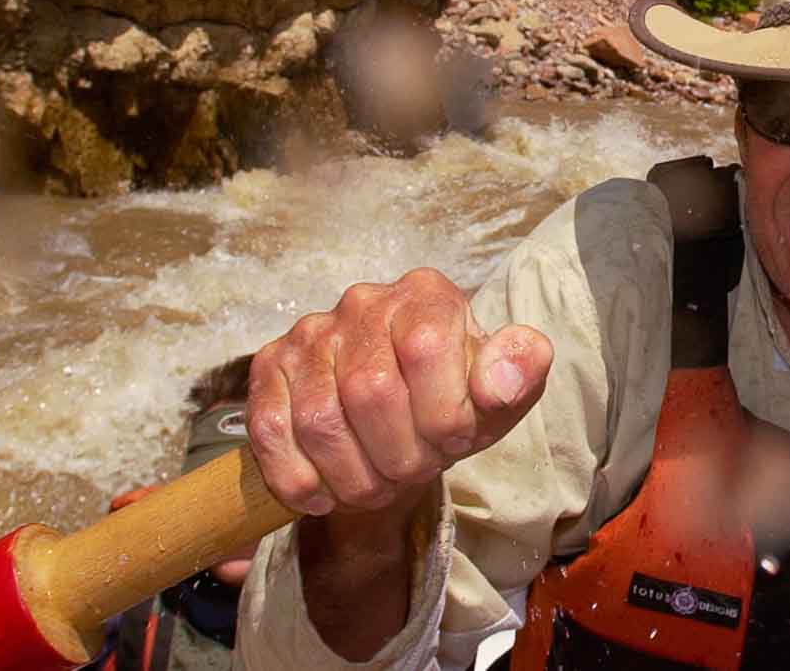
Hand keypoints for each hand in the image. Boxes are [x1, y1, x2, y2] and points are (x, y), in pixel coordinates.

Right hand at [245, 268, 551, 521]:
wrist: (402, 416)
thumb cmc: (454, 399)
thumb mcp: (501, 391)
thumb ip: (520, 373)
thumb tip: (501, 379)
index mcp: (427, 295)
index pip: (426, 349)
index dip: (442, 414)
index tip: (455, 441)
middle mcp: (364, 302)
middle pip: (370, 392)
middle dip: (399, 455)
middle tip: (412, 471)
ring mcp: (311, 333)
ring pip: (319, 421)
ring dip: (352, 476)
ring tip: (377, 485)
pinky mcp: (270, 366)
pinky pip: (270, 430)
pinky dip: (299, 478)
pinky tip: (326, 493)